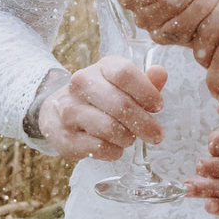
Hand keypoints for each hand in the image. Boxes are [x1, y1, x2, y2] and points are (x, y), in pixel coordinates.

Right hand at [36, 55, 167, 160]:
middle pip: (120, 104)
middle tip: (156, 134)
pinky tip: (115, 146)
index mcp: (101, 68)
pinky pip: (98, 148)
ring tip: (130, 138)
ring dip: (127, 138)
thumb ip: (144, 81)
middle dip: (144, 123)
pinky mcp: (64, 136)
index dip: (147, 92)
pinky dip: (113, 151)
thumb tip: (160, 73)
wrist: (58, 111)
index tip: (158, 106)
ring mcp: (69, 110)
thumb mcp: (121, 84)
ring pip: (109, 128)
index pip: (125, 73)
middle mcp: (81, 84)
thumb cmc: (100, 97)